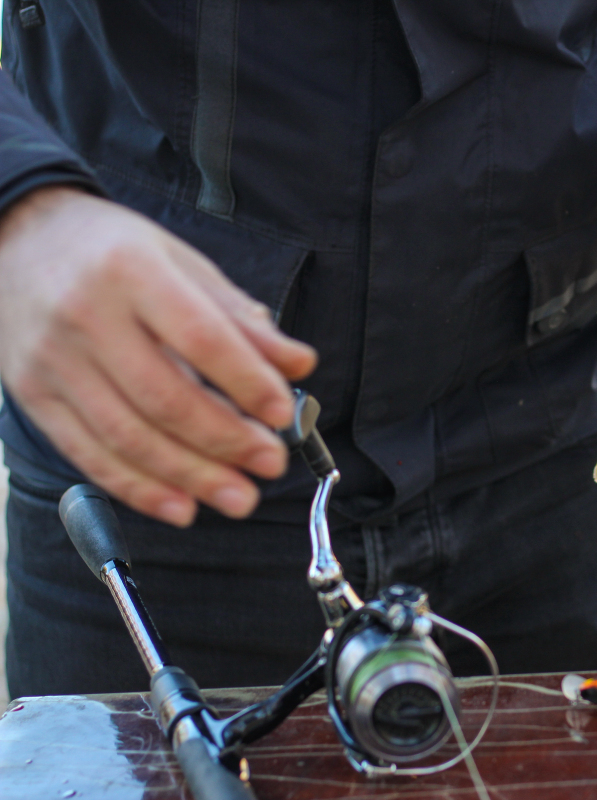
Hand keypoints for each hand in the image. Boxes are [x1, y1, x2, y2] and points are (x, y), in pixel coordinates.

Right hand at [0, 186, 316, 525]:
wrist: (16, 238)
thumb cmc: (113, 252)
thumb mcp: (182, 264)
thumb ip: (239, 318)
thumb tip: (299, 364)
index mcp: (132, 271)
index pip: (200, 337)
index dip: (246, 381)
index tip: (282, 413)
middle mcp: (85, 316)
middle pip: (163, 397)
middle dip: (226, 441)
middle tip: (271, 464)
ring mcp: (53, 360)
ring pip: (127, 436)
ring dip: (191, 476)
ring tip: (239, 497)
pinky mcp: (33, 394)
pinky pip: (89, 454)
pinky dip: (139, 488)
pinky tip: (181, 505)